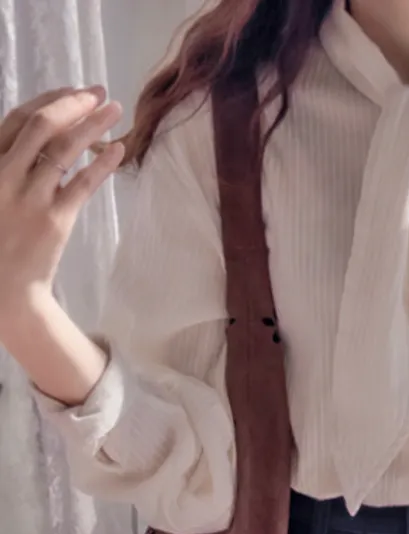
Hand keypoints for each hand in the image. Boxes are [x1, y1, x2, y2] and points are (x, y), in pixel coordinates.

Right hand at [0, 86, 123, 331]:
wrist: (3, 289)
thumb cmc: (0, 239)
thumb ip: (12, 165)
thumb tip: (45, 138)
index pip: (17, 118)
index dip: (48, 100)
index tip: (72, 91)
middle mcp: (4, 175)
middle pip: (42, 125)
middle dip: (74, 103)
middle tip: (100, 93)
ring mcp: (29, 198)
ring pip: (65, 149)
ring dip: (94, 124)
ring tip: (116, 111)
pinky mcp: (54, 221)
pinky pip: (83, 183)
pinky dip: (102, 163)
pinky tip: (118, 150)